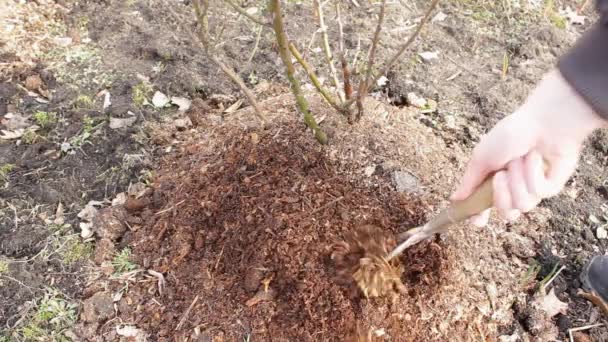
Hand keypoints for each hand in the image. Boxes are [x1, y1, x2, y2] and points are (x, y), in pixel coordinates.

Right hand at [451, 68, 604, 225]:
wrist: (543, 123)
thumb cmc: (510, 134)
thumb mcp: (481, 157)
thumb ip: (469, 181)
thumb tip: (454, 198)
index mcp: (493, 180)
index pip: (485, 206)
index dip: (479, 216)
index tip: (477, 221)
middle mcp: (513, 187)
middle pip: (506, 213)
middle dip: (501, 196)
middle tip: (501, 176)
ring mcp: (532, 188)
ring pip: (521, 206)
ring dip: (517, 181)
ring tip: (520, 160)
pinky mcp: (551, 187)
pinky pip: (537, 194)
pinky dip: (532, 175)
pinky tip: (536, 159)